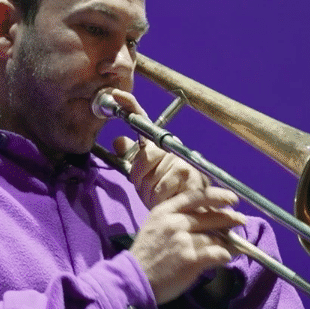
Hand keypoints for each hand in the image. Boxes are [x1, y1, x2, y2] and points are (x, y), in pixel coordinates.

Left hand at [103, 89, 209, 209]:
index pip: (143, 121)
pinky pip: (158, 187)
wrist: (193, 213)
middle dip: (139, 178)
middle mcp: (171, 148)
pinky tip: (166, 201)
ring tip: (159, 198)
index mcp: (161, 146)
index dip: (129, 105)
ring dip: (148, 193)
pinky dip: (157, 199)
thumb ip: (133, 160)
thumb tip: (118, 140)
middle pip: (142, 157)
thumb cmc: (169, 195)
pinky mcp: (185, 172)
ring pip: (148, 174)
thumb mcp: (145, 177)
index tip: (116, 95)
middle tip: (148, 189)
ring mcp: (179, 159)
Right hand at [129, 186, 244, 304]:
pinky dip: (224, 256)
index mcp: (164, 211)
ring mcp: (183, 241)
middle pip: (209, 216)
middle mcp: (175, 222)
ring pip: (215, 238)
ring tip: (236, 246)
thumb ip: (175, 219)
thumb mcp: (154, 227)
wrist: (134, 279)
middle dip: (229, 218)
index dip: (217, 196)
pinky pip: (217, 254)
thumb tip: (204, 219)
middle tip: (241, 220)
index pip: (195, 196)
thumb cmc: (145, 256)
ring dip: (228, 243)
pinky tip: (225, 258)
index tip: (231, 199)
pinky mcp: (191, 259)